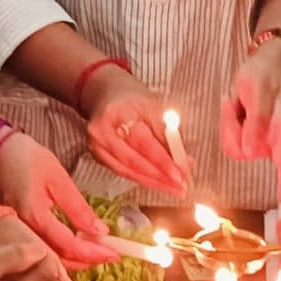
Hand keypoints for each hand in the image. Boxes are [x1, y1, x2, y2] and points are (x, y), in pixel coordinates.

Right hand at [0, 131, 117, 265]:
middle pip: (57, 260)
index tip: (114, 254)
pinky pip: (38, 252)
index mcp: (34, 216)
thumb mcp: (58, 178)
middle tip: (109, 256)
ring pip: (46, 260)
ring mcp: (14, 236)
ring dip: (72, 261)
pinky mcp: (12, 234)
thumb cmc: (26, 158)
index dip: (93, 253)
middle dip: (85, 261)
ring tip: (95, 253)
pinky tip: (72, 248)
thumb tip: (100, 232)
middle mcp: (22, 232)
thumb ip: (78, 208)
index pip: (69, 246)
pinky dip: (57, 254)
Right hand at [77, 70, 190, 194]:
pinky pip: (123, 172)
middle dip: (160, 177)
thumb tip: (183, 161)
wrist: (105, 92)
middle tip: (182, 186)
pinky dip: (143, 178)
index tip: (180, 174)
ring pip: (128, 171)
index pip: (142, 142)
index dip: (162, 161)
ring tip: (174, 188)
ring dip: (154, 182)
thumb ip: (166, 133)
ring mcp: (96, 147)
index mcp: (116, 113)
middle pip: (133, 161)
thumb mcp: (152, 105)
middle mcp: (101, 132)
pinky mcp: (98, 157)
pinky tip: (159, 182)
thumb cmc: (131, 97)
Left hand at [221, 38, 280, 209]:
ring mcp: (258, 143)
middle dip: (233, 128)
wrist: (263, 66)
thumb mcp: (258, 90)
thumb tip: (251, 150)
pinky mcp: (247, 141)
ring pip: (232, 146)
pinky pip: (227, 140)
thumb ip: (256, 120)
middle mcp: (272, 143)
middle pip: (243, 151)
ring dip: (229, 123)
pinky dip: (226, 123)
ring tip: (240, 103)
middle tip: (238, 102)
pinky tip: (236, 109)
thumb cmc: (264, 76)